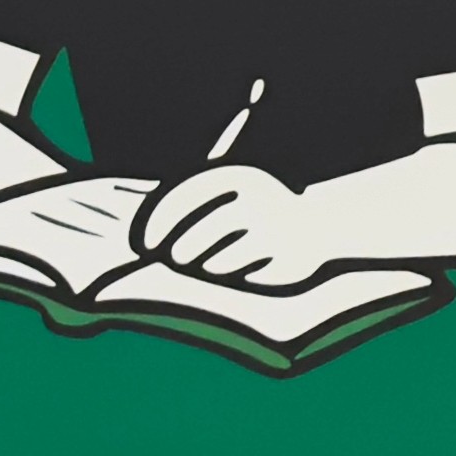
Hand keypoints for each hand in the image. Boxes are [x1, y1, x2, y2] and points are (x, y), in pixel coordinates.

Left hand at [136, 164, 343, 286]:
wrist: (318, 222)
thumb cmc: (255, 206)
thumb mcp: (226, 192)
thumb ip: (185, 203)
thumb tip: (137, 228)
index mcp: (239, 176)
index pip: (189, 198)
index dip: (161, 223)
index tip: (145, 243)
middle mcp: (260, 201)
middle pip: (205, 232)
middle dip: (184, 249)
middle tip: (173, 257)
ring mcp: (277, 232)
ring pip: (222, 261)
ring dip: (209, 265)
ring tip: (211, 261)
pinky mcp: (289, 262)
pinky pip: (245, 279)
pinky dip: (237, 276)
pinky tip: (246, 267)